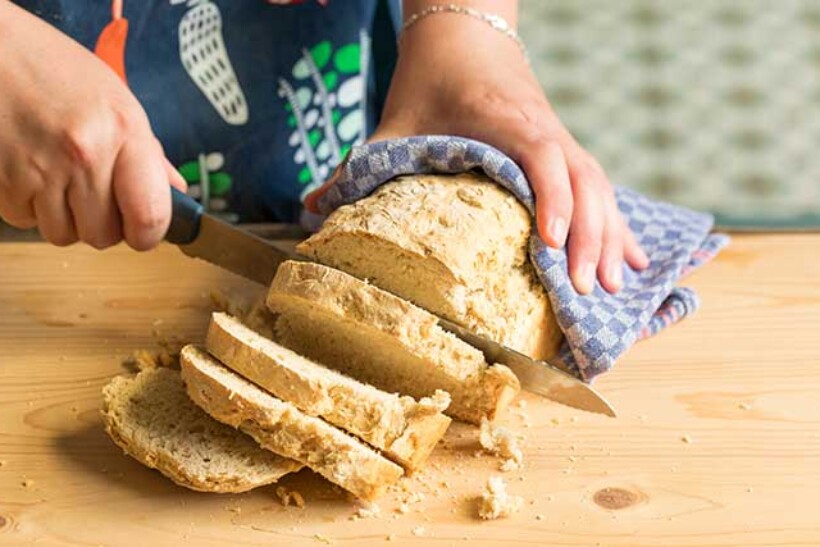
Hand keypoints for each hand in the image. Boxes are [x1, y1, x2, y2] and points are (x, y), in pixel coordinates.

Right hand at [0, 2, 184, 250]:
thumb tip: (175, 192)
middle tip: (92, 191)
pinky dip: (28, 205)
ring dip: (63, 217)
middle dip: (101, 223)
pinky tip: (28, 170)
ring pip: (64, 235)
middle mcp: (84, 155)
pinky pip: (25, 220)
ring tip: (57, 175)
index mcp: (123, 132)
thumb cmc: (54, 69)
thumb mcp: (115, 99)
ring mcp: (40, 170)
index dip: (148, 234)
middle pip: (104, 236)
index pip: (150, 216)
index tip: (143, 231)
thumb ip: (147, 152)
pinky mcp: (2, 181)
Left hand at [312, 5, 648, 293]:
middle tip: (583, 291)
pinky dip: (616, 222)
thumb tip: (309, 207)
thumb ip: (359, 164)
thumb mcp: (395, 121)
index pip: (542, 154)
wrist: (465, 31)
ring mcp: (558, 136)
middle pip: (583, 180)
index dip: (552, 197)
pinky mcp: (563, 145)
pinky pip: (600, 186)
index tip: (551, 243)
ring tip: (611, 286)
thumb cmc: (431, 78)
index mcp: (503, 119)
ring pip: (599, 185)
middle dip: (590, 235)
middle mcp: (541, 127)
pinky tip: (629, 258)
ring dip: (610, 233)